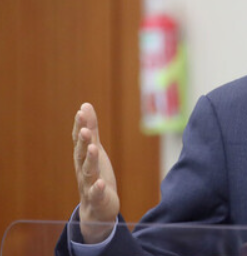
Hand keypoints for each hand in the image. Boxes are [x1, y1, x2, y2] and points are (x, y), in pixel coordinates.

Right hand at [73, 103, 119, 243]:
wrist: (96, 209)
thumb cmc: (95, 174)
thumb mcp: (95, 149)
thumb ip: (91, 129)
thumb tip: (85, 105)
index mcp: (82, 157)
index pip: (79, 140)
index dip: (80, 126)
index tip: (81, 112)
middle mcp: (82, 169)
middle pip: (82, 154)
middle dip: (83, 142)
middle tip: (86, 129)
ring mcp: (89, 185)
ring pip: (88, 172)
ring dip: (90, 160)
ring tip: (94, 149)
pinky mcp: (97, 199)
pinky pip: (96, 194)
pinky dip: (96, 189)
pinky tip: (99, 183)